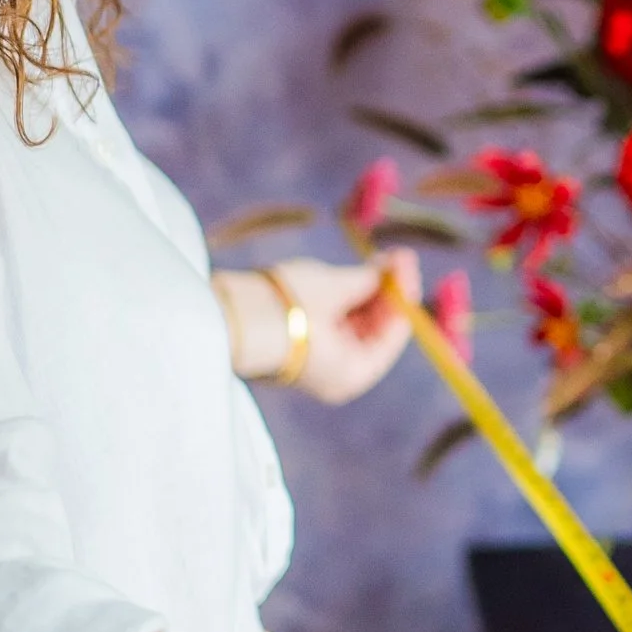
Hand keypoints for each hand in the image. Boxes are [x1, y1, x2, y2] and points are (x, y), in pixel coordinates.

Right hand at [212, 251, 420, 404]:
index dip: (403, 294)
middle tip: (393, 255)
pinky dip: (342, 302)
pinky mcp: (296, 347)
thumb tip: (390, 269)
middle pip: (374, 331)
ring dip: (365, 294)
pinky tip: (348, 275)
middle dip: (385, 292)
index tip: (405, 261)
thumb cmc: (286, 308)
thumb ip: (370, 280)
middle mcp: (338, 376)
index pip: (394, 333)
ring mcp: (316, 363)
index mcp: (355, 373)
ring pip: (352, 327)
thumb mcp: (336, 287)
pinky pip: (330, 325)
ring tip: (373, 259)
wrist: (226, 317)